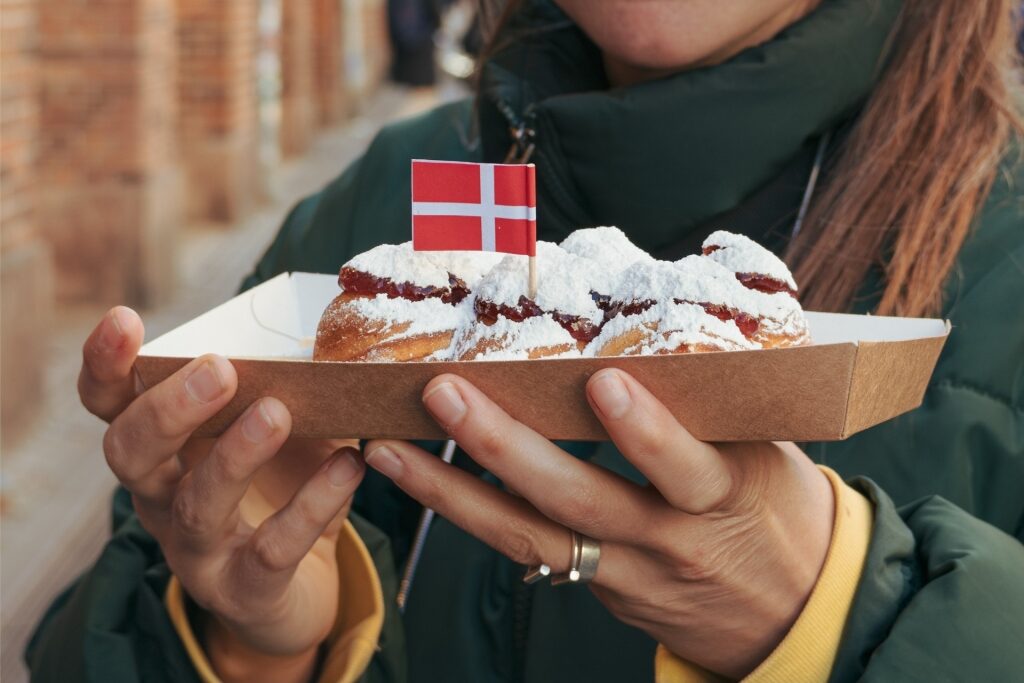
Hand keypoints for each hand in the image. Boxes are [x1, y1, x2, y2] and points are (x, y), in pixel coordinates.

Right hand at [79, 307, 365, 682]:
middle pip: (132, 455)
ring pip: (197, 506)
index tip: (125, 319)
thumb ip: (286, 385)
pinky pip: (272, 549)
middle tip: (217, 369)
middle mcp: (163, 500)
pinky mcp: (246, 590)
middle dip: (167, 410)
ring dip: (234, 456)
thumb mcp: (281, 430)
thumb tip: (323, 331)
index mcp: (162, 451)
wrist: (303, 590)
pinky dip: (312, 504)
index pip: (112, 406)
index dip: (106, 366)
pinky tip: (348, 467)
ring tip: (276, 413)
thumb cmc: (282, 491)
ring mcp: (199, 550)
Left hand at [364, 370, 833, 677]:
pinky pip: (528, 552)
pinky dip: (471, 514)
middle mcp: (670, 540)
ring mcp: (628, 572)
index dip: (646, 432)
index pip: (688, 466)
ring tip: (388, 445)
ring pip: (533, 537)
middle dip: (508, 448)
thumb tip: (656, 314)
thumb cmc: (778, 505)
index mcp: (729, 494)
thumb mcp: (770, 451)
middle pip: (583, 502)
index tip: (601, 381)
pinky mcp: (600, 588)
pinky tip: (418, 480)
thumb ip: (716, 401)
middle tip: (446, 392)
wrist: (791, 612)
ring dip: (454, 492)